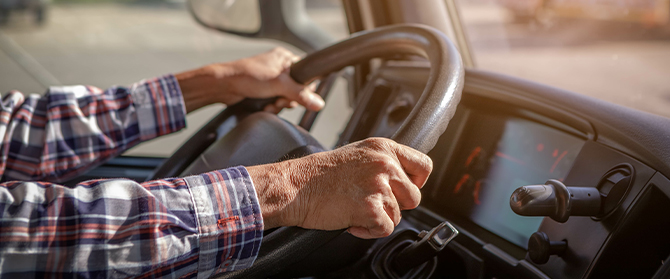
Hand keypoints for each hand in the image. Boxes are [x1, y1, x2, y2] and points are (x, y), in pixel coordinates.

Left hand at [175, 47, 323, 112]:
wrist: (224, 86)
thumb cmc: (247, 76)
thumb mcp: (279, 84)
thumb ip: (301, 94)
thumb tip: (318, 103)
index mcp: (285, 58)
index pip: (305, 75)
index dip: (303, 88)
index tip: (296, 95)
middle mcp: (279, 68)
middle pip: (296, 89)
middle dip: (288, 99)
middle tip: (280, 100)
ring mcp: (271, 80)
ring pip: (286, 97)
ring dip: (279, 104)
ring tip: (270, 104)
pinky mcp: (263, 90)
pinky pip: (276, 101)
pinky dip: (272, 106)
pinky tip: (265, 106)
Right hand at [247, 138, 432, 238]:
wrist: (294, 187)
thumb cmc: (318, 174)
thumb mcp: (357, 155)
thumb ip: (382, 163)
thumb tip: (404, 181)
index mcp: (383, 148)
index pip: (424, 165)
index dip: (416, 182)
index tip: (403, 188)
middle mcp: (384, 164)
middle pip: (414, 196)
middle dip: (395, 205)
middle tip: (370, 202)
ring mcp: (378, 185)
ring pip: (399, 215)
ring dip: (378, 218)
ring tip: (354, 209)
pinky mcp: (371, 208)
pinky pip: (386, 229)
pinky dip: (369, 231)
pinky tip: (352, 221)